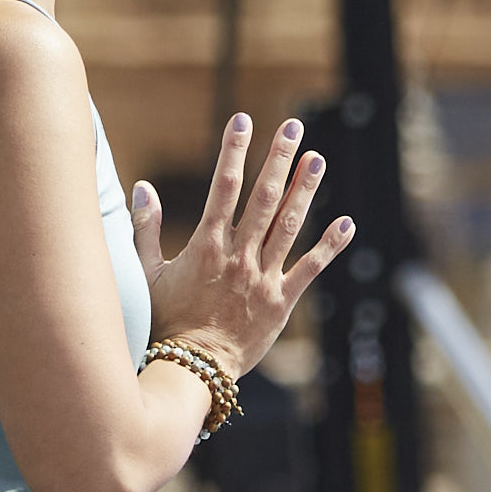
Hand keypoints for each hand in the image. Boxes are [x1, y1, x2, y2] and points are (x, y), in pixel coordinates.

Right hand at [133, 111, 352, 377]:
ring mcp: (263, 279)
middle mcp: (238, 257)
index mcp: (207, 246)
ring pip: (289, 226)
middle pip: (263, 198)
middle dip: (278, 159)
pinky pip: (310, 269)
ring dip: (305, 190)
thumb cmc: (164, 324)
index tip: (243, 120)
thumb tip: (143, 186)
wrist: (190, 371)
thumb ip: (145, 229)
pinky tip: (347, 223)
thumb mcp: (147, 275)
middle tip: (294, 127)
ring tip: (317, 159)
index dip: (234, 151)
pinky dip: (329, 246)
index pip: (223, 187)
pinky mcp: (281, 303)